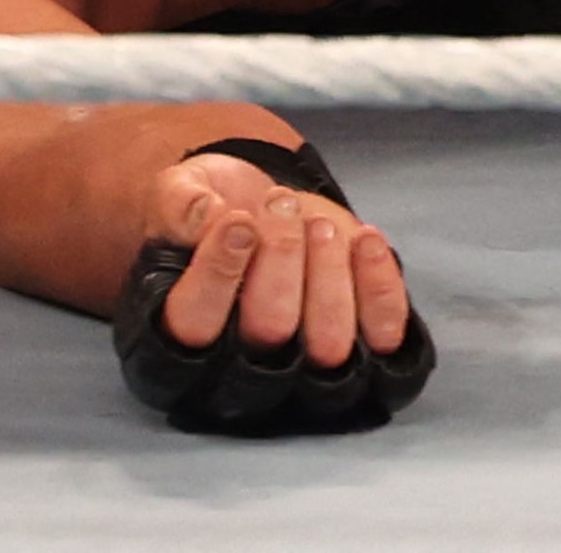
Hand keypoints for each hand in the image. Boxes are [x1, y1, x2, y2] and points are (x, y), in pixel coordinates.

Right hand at [150, 151, 414, 372]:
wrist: (265, 210)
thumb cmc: (214, 212)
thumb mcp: (177, 194)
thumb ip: (179, 204)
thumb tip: (209, 218)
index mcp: (182, 336)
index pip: (194, 324)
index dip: (219, 271)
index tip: (239, 221)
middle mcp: (242, 366)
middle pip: (268, 330)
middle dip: (280, 252)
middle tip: (279, 204)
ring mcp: (306, 366)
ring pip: (329, 344)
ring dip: (328, 272)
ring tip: (317, 225)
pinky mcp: (363, 351)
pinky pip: (384, 337)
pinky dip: (380, 286)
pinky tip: (364, 240)